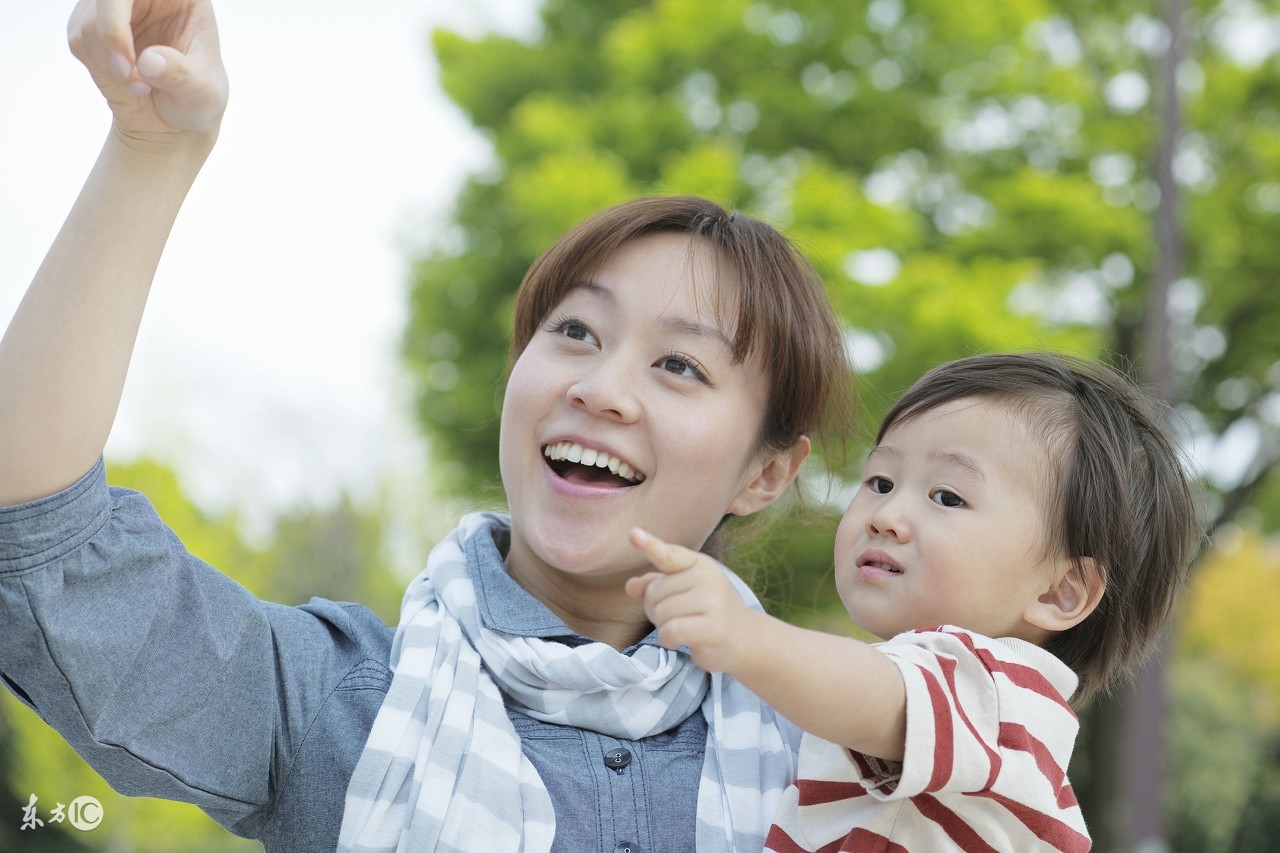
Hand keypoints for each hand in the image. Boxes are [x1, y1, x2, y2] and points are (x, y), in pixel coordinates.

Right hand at [68, 0, 228, 146]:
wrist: (176, 123)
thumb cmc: (198, 101)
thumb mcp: (204, 94)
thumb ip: (181, 76)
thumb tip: (149, 61)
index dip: (119, 16)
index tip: (130, 61)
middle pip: (105, 1)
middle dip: (110, 40)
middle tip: (127, 78)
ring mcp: (118, 11)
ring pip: (87, 21)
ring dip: (106, 62)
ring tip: (140, 87)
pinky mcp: (96, 28)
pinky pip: (78, 39)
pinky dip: (97, 66)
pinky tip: (124, 80)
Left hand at [625, 528, 751, 672]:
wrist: (745, 638)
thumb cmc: (707, 612)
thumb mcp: (681, 593)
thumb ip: (654, 585)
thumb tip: (631, 586)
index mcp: (698, 564)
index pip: (668, 555)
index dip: (649, 546)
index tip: (633, 534)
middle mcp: (706, 577)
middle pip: (655, 592)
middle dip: (655, 610)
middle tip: (678, 617)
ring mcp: (712, 600)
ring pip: (661, 613)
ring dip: (663, 626)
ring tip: (684, 627)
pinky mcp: (713, 626)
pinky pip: (671, 630)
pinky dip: (668, 640)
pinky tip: (679, 641)